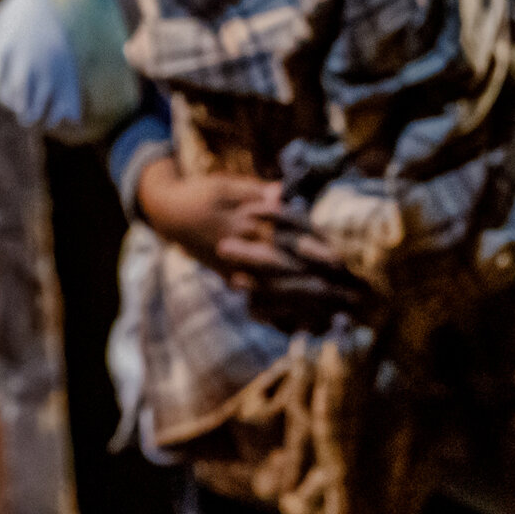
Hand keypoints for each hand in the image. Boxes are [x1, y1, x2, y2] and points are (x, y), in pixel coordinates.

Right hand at [134, 157, 370, 324]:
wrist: (167, 214)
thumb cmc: (203, 193)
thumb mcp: (227, 185)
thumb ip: (257, 190)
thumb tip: (283, 192)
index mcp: (244, 224)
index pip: (286, 238)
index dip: (313, 249)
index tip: (341, 261)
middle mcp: (241, 250)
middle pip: (284, 269)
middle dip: (317, 283)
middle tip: (347, 297)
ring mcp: (234, 268)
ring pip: (272, 290)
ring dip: (302, 304)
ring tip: (332, 317)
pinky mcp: (230, 278)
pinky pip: (255, 300)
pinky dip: (276, 315)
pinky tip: (298, 327)